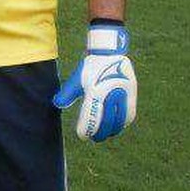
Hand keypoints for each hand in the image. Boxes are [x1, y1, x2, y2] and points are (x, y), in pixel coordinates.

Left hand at [53, 25, 136, 142]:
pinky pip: (130, 111)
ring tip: (107, 134)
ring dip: (114, 129)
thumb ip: (68, 93)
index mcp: (96, 90)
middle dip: (101, 132)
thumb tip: (57, 104)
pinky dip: (124, 121)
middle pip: (108, 120)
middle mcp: (111, 93)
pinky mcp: (132, 91)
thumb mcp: (77, 78)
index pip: (93, 115)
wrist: (109, 52)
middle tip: (94, 139)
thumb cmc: (90, 67)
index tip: (83, 136)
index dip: (88, 128)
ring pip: (121, 118)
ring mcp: (124, 92)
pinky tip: (119, 126)